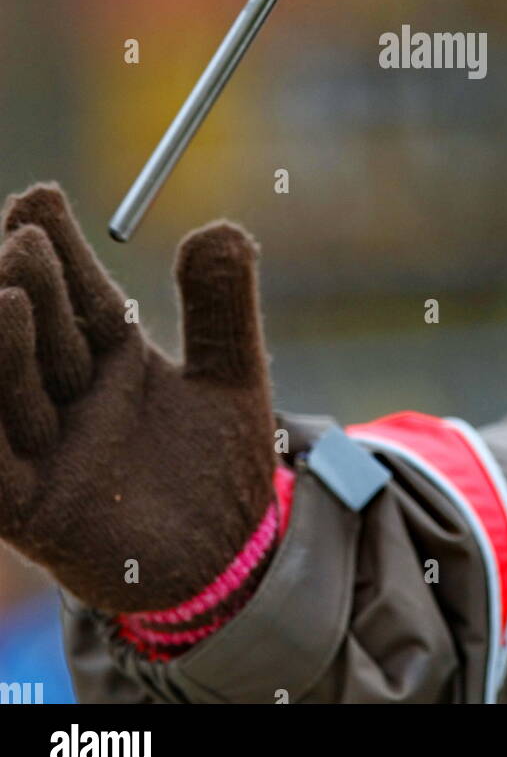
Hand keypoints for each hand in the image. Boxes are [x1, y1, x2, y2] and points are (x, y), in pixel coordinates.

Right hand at [0, 184, 276, 612]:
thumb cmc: (222, 464)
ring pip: (7, 389)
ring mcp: (44, 452)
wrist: (229, 560)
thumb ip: (224, 306)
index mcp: (111, 356)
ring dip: (3, 344)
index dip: (58, 245)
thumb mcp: (233, 373)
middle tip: (23, 235)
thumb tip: (221, 227)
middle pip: (38, 330)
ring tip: (9, 292)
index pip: (76, 291)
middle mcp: (68, 396)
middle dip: (30, 282)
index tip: (41, 197)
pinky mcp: (30, 509)